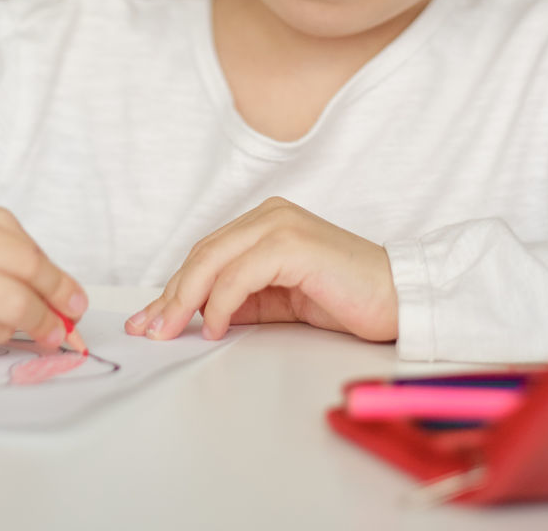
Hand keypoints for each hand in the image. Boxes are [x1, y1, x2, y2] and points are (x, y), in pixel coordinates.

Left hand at [125, 197, 396, 342]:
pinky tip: (213, 328)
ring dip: (184, 300)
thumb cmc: (345, 299)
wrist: (399, 297)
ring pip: (213, 259)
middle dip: (170, 295)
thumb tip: (194, 318)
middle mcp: (269, 215)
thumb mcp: (279, 301)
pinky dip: (219, 303)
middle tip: (148, 330)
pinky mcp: (292, 244)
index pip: (206, 252)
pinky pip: (239, 275)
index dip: (174, 287)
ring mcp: (280, 225)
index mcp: (265, 222)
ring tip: (169, 331)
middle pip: (203, 254)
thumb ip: (241, 300)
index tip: (150, 319)